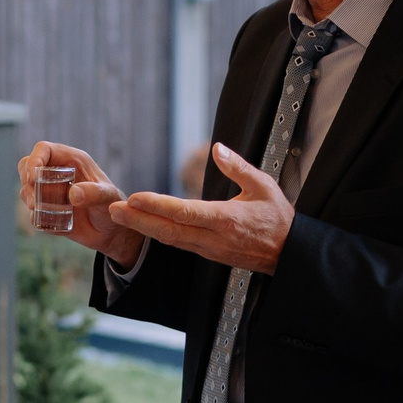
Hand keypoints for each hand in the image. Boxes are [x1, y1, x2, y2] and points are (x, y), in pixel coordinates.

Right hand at [19, 141, 140, 267]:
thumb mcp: (108, 197)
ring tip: (39, 210)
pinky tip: (50, 223)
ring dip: (28, 199)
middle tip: (34, 200)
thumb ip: (94, 193)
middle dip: (27, 182)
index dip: (35, 159)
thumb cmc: (113, 206)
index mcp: (72, 160)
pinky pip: (33, 211)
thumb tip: (73, 194)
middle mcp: (58, 172)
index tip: (33, 177)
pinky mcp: (48, 209)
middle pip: (27, 166)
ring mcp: (51, 191)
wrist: (112, 230)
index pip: (44, 149)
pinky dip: (35, 217)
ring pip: (27, 188)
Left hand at [107, 144, 292, 274]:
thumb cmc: (278, 218)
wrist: (289, 253)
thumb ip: (238, 167)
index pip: (185, 212)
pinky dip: (159, 234)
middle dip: (139, 220)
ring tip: (121, 215)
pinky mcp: (208, 254)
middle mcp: (213, 238)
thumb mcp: (263, 186)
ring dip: (144, 228)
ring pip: (171, 239)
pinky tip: (144, 225)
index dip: (158, 205)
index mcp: (226, 219)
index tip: (136, 197)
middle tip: (114, 210)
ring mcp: (209, 249)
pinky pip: (179, 244)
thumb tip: (217, 148)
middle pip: (169, 230)